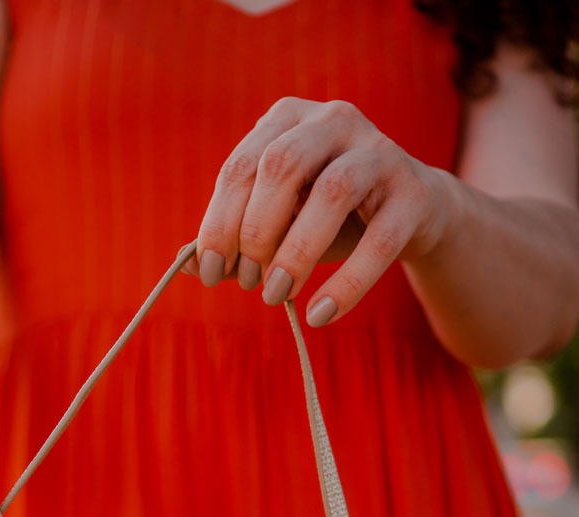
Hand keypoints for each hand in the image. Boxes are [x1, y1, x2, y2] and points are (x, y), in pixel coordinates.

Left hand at [184, 97, 449, 325]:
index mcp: (288, 119)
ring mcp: (379, 150)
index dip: (218, 223)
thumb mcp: (280, 220)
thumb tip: (186, 266)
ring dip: (296, 251)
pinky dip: (347, 283)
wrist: (412, 212)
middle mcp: (333, 120)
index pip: (241, 165)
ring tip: (275, 296)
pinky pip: (379, 241)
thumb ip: (235, 237)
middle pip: (280, 168)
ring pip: (332, 192)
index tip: (209, 273)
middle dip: (254, 232)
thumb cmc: (331, 217)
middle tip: (248, 283)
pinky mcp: (414, 192)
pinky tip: (320, 314)